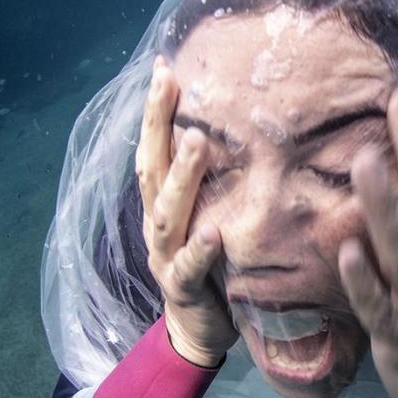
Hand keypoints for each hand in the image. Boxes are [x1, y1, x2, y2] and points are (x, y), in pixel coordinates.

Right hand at [136, 57, 236, 367]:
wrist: (196, 331)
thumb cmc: (211, 266)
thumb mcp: (211, 216)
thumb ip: (219, 182)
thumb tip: (247, 132)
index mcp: (162, 205)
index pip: (154, 148)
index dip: (154, 110)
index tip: (162, 66)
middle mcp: (157, 224)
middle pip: (151, 168)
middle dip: (157, 125)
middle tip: (170, 84)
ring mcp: (165, 256)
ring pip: (167, 212)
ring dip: (182, 176)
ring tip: (196, 142)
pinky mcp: (182, 289)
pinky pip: (189, 267)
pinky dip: (199, 249)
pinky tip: (214, 232)